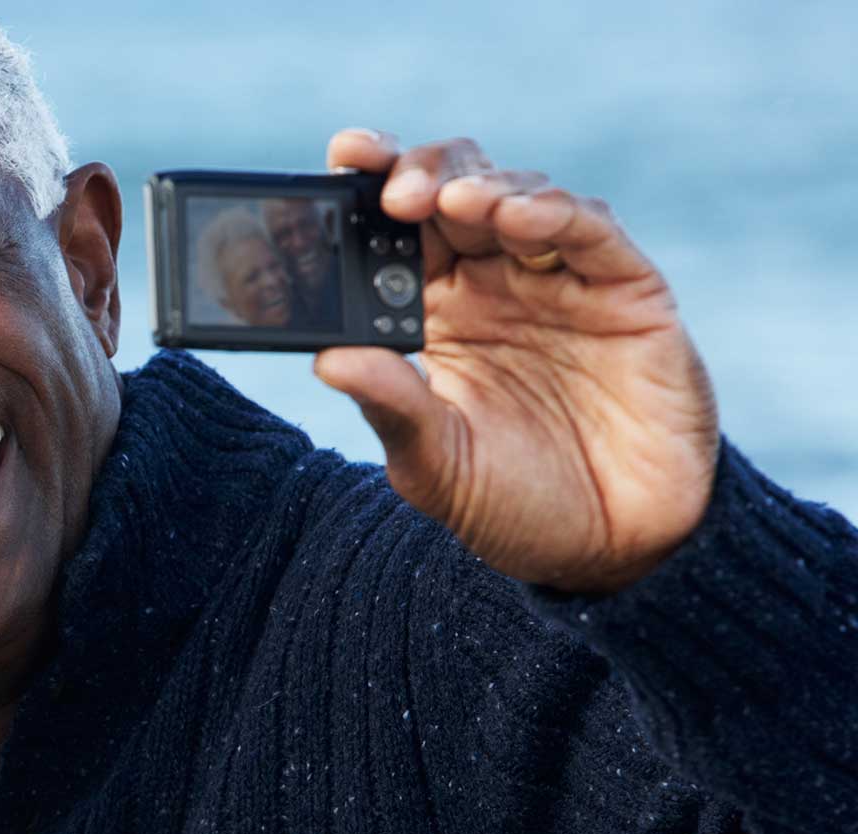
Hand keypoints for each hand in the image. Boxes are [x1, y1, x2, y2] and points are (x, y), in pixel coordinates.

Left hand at [315, 129, 720, 593]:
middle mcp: (497, 284)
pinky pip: (588, 230)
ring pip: (517, 195)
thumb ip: (393, 408)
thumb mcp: (436, 466)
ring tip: (450, 201)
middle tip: (391, 190)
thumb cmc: (514, 508)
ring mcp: (561, 280)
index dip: (368, 188)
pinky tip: (517, 215)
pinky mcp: (627, 289)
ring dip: (480, 186)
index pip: (396, 232)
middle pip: (453, 191)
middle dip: (419, 173)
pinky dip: (554, 212)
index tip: (339, 160)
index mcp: (437, 315)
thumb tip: (326, 358)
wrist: (612, 552)